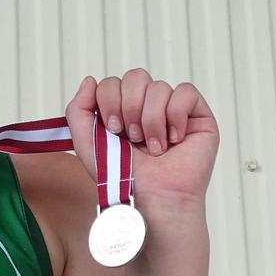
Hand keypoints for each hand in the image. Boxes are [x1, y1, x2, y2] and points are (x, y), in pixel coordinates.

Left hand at [65, 69, 218, 214]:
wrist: (151, 198)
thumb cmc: (121, 177)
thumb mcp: (86, 143)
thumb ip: (77, 110)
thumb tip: (90, 80)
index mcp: (122, 110)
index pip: (113, 83)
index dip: (109, 101)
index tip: (113, 130)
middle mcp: (147, 107)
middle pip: (136, 76)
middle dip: (129, 107)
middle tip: (132, 137)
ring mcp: (173, 111)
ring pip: (159, 87)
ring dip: (151, 120)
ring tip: (153, 148)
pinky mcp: (198, 116)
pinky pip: (185, 92)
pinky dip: (175, 116)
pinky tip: (173, 140)